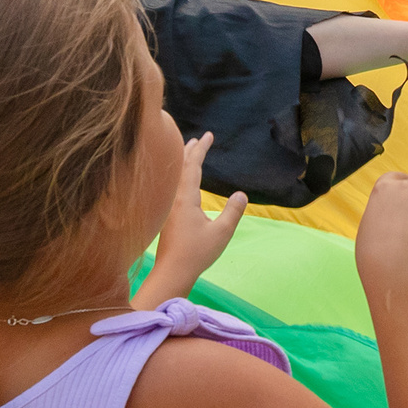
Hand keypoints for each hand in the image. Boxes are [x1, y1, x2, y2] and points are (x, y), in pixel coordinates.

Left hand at [144, 133, 247, 299]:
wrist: (172, 271)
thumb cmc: (196, 252)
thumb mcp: (221, 232)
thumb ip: (233, 212)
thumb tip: (241, 194)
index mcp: (186, 198)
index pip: (193, 166)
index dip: (201, 149)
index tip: (209, 135)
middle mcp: (174, 198)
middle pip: (181, 168)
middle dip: (190, 151)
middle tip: (198, 139)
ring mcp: (168, 207)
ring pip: (175, 177)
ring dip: (183, 163)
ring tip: (189, 153)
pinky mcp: (167, 216)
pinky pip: (173, 186)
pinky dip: (179, 176)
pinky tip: (183, 183)